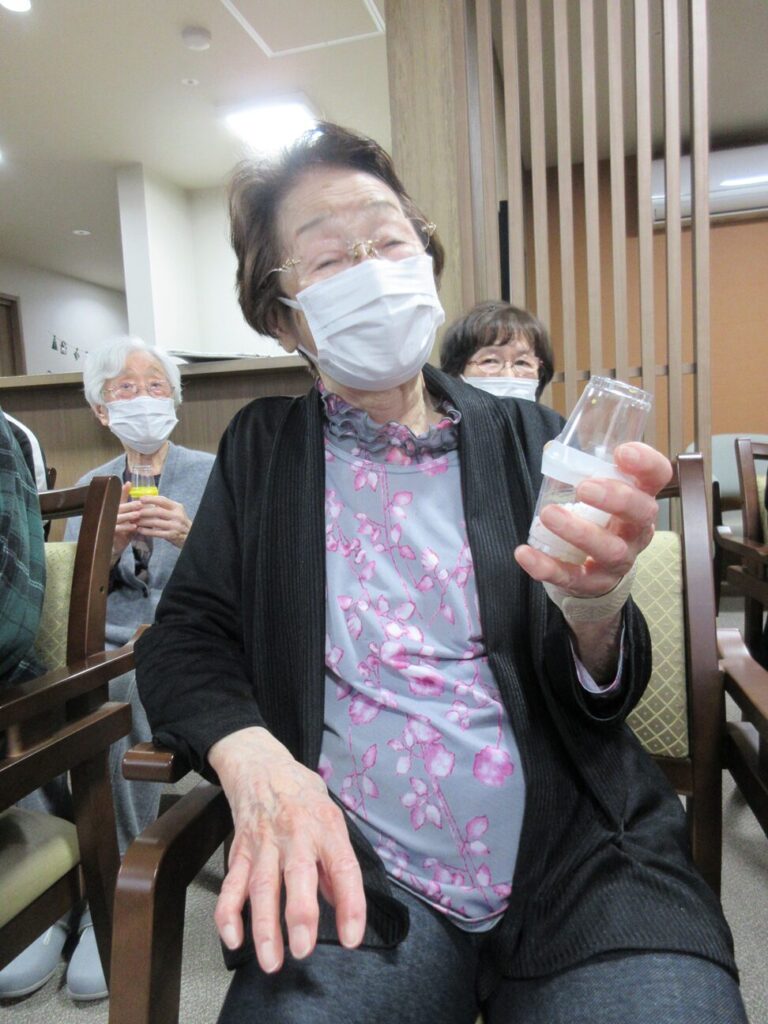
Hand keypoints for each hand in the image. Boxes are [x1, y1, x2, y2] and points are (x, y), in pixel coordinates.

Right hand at [111, 481, 140, 561]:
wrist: (117, 545)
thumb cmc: (126, 530)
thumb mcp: (132, 519)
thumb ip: (138, 510)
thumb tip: (150, 501)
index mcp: (117, 509)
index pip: (119, 498)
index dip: (123, 490)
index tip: (129, 483)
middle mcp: (111, 514)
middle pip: (119, 507)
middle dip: (130, 505)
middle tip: (140, 504)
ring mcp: (109, 523)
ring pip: (118, 517)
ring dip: (128, 516)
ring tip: (138, 515)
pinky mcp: (109, 533)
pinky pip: (117, 529)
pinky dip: (125, 527)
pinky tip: (134, 527)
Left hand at [136, 494, 191, 547]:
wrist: (190, 537)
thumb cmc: (179, 523)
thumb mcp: (175, 512)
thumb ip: (164, 507)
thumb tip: (146, 501)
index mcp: (177, 507)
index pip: (162, 500)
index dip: (150, 499)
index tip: (140, 499)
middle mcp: (177, 515)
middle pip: (157, 511)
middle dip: (144, 511)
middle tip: (134, 512)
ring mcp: (175, 526)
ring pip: (155, 522)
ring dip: (143, 522)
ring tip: (135, 521)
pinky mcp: (172, 535)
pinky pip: (156, 533)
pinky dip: (147, 531)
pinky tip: (140, 530)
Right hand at [209, 727, 365, 972]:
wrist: (260, 764)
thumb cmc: (302, 794)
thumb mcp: (332, 815)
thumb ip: (335, 860)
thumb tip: (342, 904)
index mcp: (325, 827)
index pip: (343, 867)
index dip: (350, 904)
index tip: (352, 938)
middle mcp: (295, 835)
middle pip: (297, 875)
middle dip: (299, 914)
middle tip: (303, 950)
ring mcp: (264, 843)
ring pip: (261, 886)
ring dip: (264, 926)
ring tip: (271, 961)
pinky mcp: (240, 851)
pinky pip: (231, 884)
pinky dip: (228, 913)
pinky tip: (232, 938)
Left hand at [514, 442, 672, 596]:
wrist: (596, 572)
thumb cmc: (598, 519)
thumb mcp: (599, 492)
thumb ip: (584, 470)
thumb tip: (552, 449)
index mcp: (640, 499)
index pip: (658, 476)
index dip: (647, 464)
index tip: (623, 452)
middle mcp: (636, 530)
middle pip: (641, 513)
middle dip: (616, 498)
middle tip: (584, 487)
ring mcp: (619, 560)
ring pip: (610, 550)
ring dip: (579, 532)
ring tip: (549, 514)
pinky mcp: (593, 584)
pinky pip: (572, 578)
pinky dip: (547, 566)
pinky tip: (525, 553)